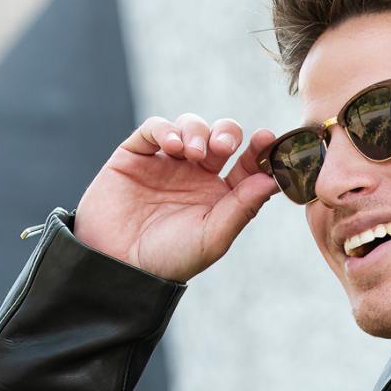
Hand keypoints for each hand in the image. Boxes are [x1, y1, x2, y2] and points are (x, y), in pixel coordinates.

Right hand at [72, 114, 280, 282]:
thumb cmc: (168, 259)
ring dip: (197, 131)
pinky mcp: (136, 154)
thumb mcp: (212, 237)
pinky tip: (172, 146)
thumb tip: (273, 180)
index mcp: (219, 196)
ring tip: (193, 152)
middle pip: (221, 137)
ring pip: (191, 126)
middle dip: (227, 133)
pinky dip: (166, 130)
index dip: (259, 150)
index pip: (246, 164)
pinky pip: (155, 129)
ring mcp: (166, 162)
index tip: (266, 138)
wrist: (117, 264)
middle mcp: (195, 175)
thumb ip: (242, 208)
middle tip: (223, 146)